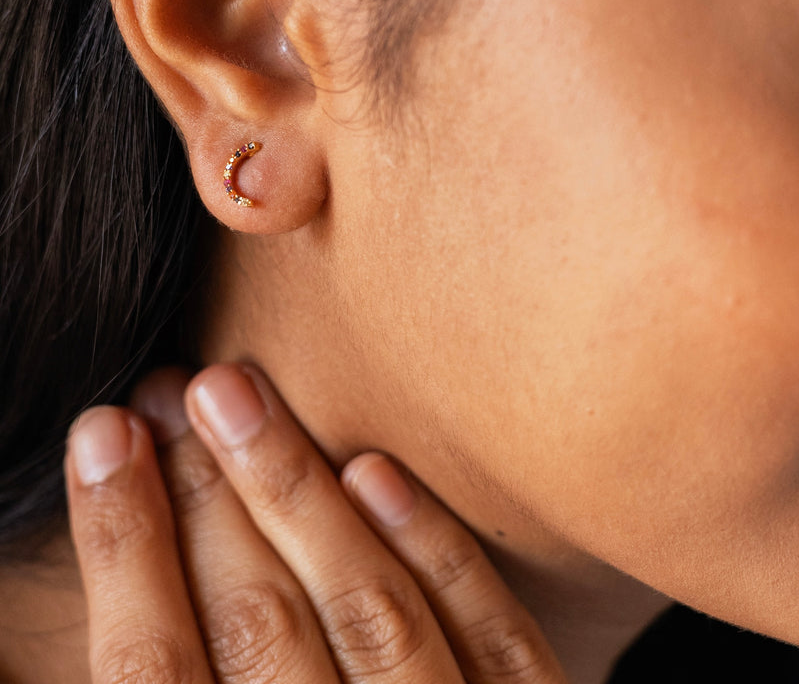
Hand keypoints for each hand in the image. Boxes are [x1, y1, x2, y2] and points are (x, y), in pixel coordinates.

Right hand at [65, 363, 567, 683]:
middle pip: (258, 628)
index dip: (121, 549)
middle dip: (206, 497)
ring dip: (298, 493)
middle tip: (170, 388)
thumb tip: (64, 640)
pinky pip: (491, 638)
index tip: (101, 437)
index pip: (155, 678)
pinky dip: (432, 551)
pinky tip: (376, 468)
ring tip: (242, 394)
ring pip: (368, 611)